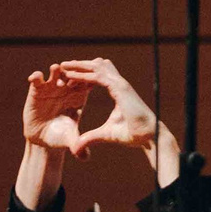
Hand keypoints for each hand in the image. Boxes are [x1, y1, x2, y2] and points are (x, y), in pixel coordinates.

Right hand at [21, 64, 87, 150]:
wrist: (42, 139)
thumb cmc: (59, 137)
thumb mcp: (69, 139)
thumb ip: (78, 144)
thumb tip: (86, 157)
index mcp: (79, 97)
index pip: (86, 83)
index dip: (87, 80)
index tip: (84, 82)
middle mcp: (66, 89)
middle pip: (73, 73)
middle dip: (73, 71)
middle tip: (70, 74)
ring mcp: (51, 88)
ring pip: (56, 72)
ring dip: (57, 70)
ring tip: (55, 70)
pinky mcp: (37, 90)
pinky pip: (37, 79)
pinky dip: (36, 76)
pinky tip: (35, 78)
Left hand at [55, 57, 177, 176]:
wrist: (148, 135)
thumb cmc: (131, 134)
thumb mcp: (105, 134)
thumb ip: (91, 137)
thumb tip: (77, 147)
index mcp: (117, 90)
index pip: (98, 76)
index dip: (83, 74)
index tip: (68, 77)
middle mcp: (119, 83)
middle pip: (96, 66)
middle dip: (79, 65)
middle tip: (62, 65)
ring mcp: (120, 83)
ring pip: (96, 67)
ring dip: (79, 66)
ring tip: (63, 66)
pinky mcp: (119, 88)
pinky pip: (97, 76)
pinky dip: (82, 75)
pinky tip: (70, 76)